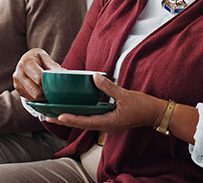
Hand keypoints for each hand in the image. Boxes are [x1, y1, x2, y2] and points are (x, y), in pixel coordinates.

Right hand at [13, 48, 62, 100]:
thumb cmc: (37, 58)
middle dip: (47, 93)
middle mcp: (18, 74)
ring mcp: (17, 84)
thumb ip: (53, 66)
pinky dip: (39, 98)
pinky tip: (43, 92)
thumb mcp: (44, 57)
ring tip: (51, 93)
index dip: (49, 84)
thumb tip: (65, 74)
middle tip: (57, 93)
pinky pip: (31, 99)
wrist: (25, 60)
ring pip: (34, 98)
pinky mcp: (18, 91)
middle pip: (36, 92)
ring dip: (44, 97)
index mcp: (26, 63)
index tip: (59, 87)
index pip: (39, 78)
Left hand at [46, 73, 164, 133]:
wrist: (155, 113)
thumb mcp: (124, 94)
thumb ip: (108, 87)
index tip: (59, 116)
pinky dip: (81, 115)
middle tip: (48, 116)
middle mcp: (105, 125)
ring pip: (85, 122)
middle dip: (65, 120)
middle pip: (81, 124)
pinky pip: (91, 119)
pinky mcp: (109, 120)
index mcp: (108, 122)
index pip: (86, 121)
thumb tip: (94, 76)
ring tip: (55, 114)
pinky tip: (74, 110)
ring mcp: (107, 124)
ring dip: (71, 118)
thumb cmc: (142, 106)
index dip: (72, 119)